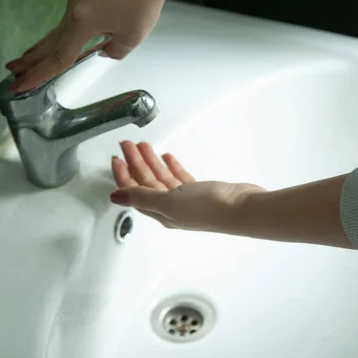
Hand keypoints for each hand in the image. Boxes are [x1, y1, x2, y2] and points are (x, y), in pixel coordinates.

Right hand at [5, 0, 165, 91]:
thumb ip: (116, 50)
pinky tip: (59, 41)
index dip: (40, 75)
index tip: (22, 85)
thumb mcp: (134, 33)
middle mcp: (74, 8)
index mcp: (82, 21)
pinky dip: (62, 34)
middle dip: (32, 60)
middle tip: (14, 72)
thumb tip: (105, 52)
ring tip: (28, 60)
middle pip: (49, 41)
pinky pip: (70, 19)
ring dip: (43, 47)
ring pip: (58, 29)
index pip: (59, 57)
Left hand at [110, 141, 264, 232]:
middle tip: (128, 145)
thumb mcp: (168, 202)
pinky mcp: (201, 192)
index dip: (123, 175)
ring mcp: (186, 200)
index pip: (134, 192)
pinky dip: (172, 167)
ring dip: (151, 161)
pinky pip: (180, 178)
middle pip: (146, 182)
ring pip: (162, 178)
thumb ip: (141, 197)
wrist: (241, 209)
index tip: (116, 158)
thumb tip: (116, 198)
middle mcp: (171, 208)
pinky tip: (168, 157)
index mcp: (160, 212)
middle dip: (135, 163)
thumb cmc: (209, 210)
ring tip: (144, 146)